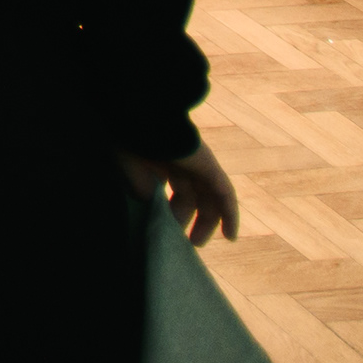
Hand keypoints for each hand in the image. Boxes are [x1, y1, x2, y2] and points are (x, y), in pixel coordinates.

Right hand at [122, 142, 238, 243]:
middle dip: (186, 218)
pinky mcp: (211, 167)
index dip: (169, 210)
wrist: (142, 118)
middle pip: (191, 195)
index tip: (163, 230)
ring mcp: (198, 164)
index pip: (171, 188)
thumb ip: (142, 190)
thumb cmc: (131, 142)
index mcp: (161, 159)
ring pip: (209, 198)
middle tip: (180, 240)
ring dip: (208, 223)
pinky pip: (225, 195)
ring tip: (196, 243)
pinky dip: (230, 215)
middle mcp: (182, 162)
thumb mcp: (132, 171)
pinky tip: (231, 237)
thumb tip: (153, 207)